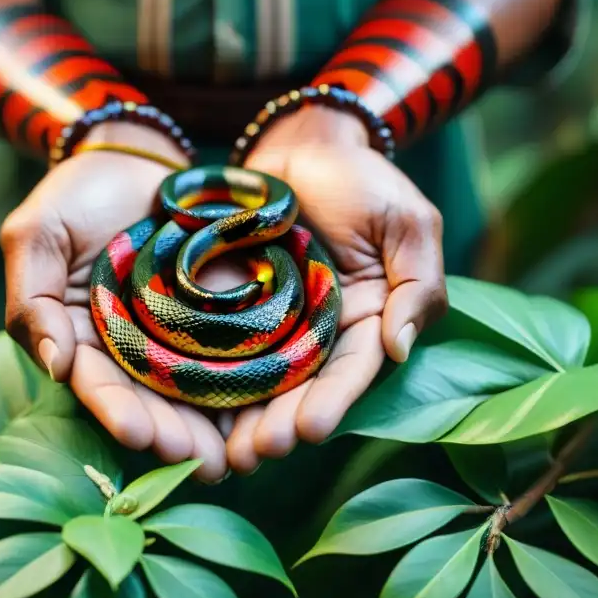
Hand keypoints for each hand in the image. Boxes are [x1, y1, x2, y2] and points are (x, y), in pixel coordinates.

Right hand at [1, 123, 232, 482]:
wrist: (135, 161)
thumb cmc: (75, 195)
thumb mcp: (38, 234)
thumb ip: (32, 296)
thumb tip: (54, 364)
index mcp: (84, 341)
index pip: (98, 385)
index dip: (118, 412)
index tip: (141, 436)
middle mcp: (132, 350)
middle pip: (154, 402)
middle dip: (177, 434)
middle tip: (202, 462)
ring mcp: (180, 337)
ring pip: (200, 390)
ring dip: (218, 425)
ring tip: (240, 453)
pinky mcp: (223, 318)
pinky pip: (239, 352)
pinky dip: (254, 381)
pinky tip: (274, 407)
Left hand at [229, 104, 448, 473]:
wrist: (303, 143)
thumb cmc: (364, 179)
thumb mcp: (408, 223)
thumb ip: (416, 284)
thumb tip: (398, 348)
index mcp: (366, 321)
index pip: (351, 371)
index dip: (331, 403)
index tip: (307, 431)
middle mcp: (318, 332)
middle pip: (297, 389)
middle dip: (276, 423)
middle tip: (252, 454)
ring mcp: (270, 320)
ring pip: (253, 377)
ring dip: (236, 415)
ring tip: (219, 450)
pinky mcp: (228, 304)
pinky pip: (213, 342)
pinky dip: (201, 373)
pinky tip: (182, 404)